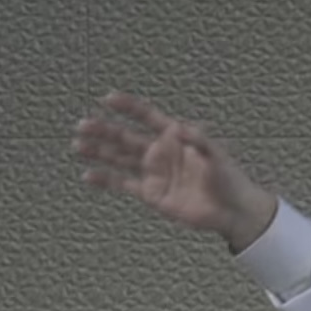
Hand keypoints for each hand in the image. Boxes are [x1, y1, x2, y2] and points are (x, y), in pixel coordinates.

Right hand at [73, 93, 277, 252]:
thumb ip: (199, 140)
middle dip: (104, 130)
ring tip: (78, 144)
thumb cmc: (228, 178)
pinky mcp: (151, 194)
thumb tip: (180, 127)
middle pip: (125, 137)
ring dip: (98, 151)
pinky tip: (87, 175)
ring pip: (119, 158)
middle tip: (83, 125)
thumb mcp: (217, 155)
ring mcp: (154, 172)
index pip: (146, 116)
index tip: (107, 99)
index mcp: (174, 136)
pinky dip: (105, 180)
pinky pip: (123, 184)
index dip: (128, 106)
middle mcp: (160, 152)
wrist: (233, 211)